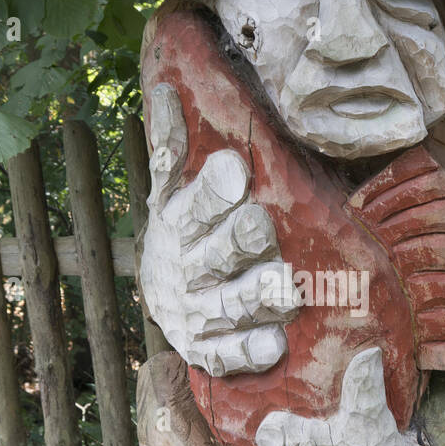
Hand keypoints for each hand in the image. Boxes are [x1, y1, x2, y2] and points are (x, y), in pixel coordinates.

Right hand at [140, 85, 301, 376]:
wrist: (161, 299)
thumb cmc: (181, 234)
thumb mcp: (168, 191)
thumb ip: (170, 147)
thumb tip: (166, 89)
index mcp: (179, 227)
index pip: (193, 207)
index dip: (211, 191)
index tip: (234, 171)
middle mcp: (188, 271)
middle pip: (213, 256)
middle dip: (237, 241)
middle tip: (261, 227)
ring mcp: (198, 314)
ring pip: (227, 306)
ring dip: (254, 296)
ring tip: (283, 287)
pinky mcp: (210, 350)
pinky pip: (228, 356)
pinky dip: (247, 353)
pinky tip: (273, 346)